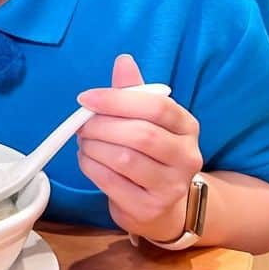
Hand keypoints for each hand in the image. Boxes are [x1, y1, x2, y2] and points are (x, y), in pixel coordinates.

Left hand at [75, 55, 202, 243]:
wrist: (162, 206)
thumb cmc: (150, 153)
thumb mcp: (146, 119)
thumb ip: (133, 91)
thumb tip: (123, 61)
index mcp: (187, 126)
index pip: (157, 106)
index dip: (117, 99)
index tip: (86, 98)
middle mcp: (187, 157)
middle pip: (140, 134)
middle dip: (101, 126)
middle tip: (81, 124)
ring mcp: (171, 187)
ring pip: (124, 159)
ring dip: (93, 147)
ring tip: (84, 142)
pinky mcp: (149, 208)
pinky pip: (111, 182)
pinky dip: (91, 167)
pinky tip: (88, 160)